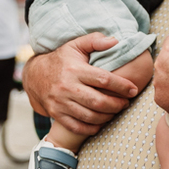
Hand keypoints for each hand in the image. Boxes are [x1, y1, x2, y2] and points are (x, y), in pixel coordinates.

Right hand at [22, 33, 138, 135]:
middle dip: (117, 104)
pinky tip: (101, 122)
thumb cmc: (62, 59)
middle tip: (126, 103)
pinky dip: (91, 128)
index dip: (122, 86)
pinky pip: (77, 127)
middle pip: (98, 102)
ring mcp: (60, 103)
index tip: (133, 89)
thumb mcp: (76, 45)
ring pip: (89, 116)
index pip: (104, 79)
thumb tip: (115, 41)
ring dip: (107, 116)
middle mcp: (67, 88)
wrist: (35, 75)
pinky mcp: (56, 114)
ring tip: (115, 111)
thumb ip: (95, 41)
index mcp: (75, 70)